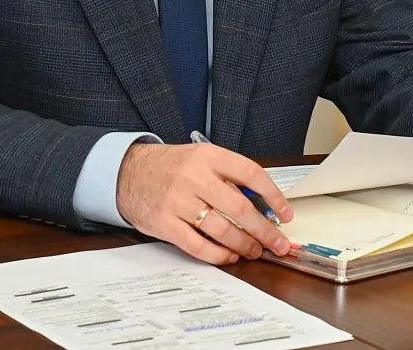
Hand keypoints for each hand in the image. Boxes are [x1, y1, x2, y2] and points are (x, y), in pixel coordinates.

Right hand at [116, 143, 294, 265]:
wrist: (126, 172)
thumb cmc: (170, 167)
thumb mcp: (200, 159)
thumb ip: (228, 177)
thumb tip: (262, 205)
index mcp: (208, 157)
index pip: (251, 174)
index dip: (273, 196)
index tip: (285, 213)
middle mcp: (194, 177)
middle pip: (240, 208)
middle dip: (265, 230)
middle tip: (278, 243)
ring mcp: (178, 201)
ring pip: (222, 230)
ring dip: (244, 245)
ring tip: (254, 251)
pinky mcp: (164, 223)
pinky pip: (198, 245)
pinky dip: (218, 255)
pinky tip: (229, 256)